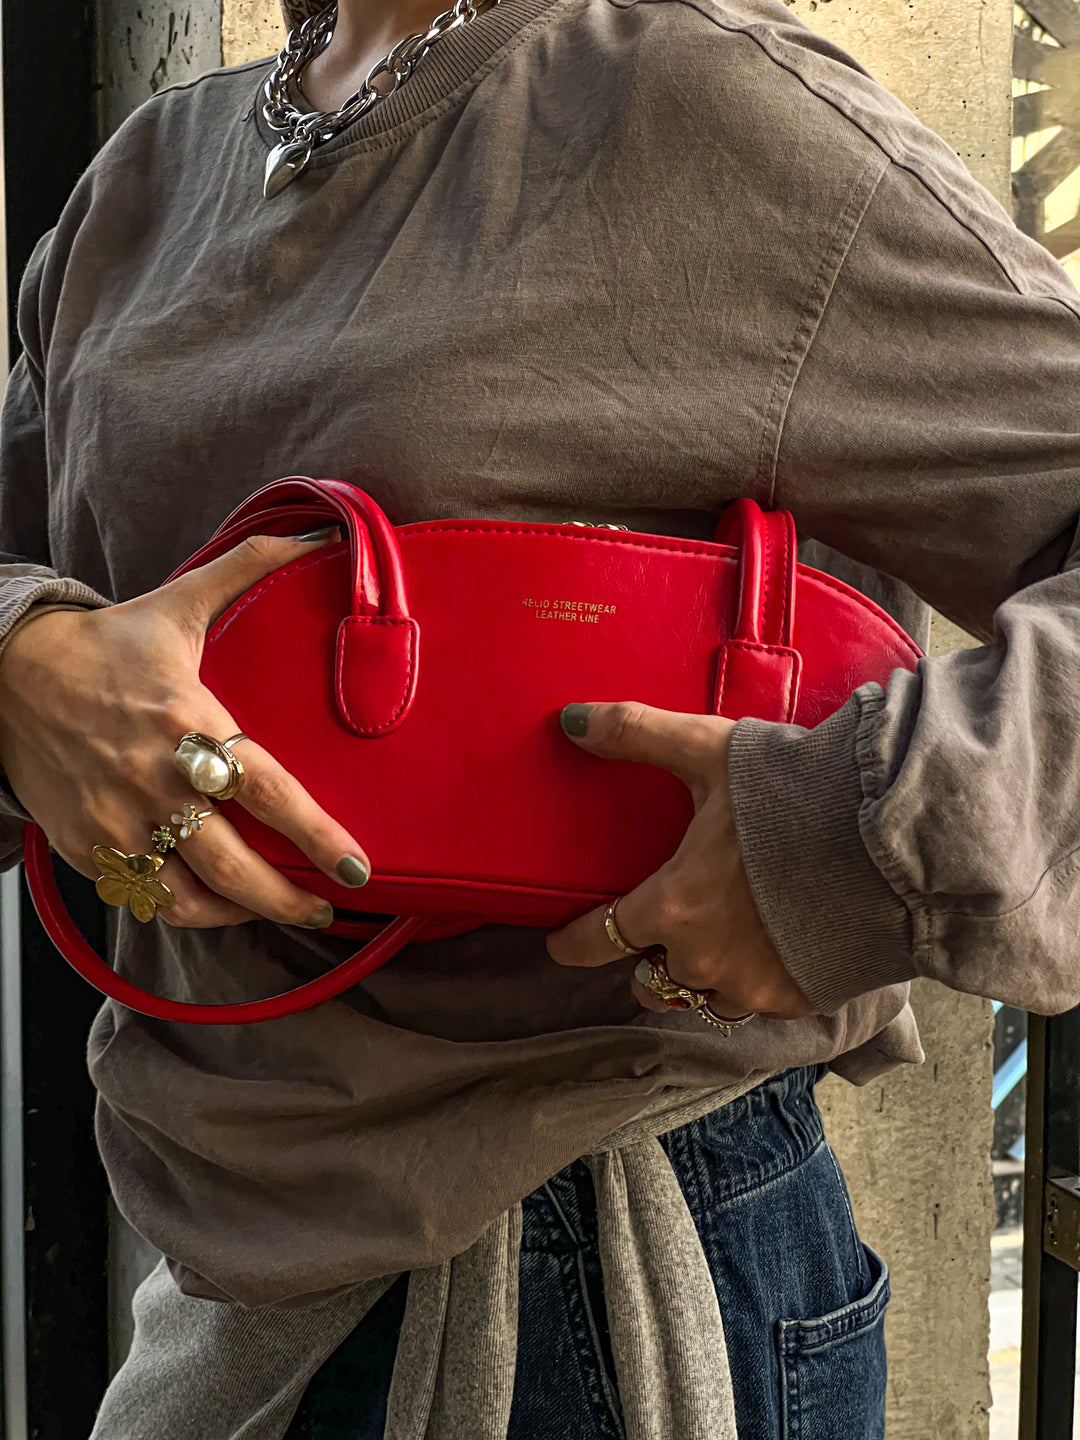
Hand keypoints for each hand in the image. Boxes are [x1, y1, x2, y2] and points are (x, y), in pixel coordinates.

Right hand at [0, 530, 370, 928]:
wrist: (5, 674)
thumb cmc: (107, 643)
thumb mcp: (179, 601)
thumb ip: (250, 568)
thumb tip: (318, 532)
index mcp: (186, 720)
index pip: (269, 791)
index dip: (317, 838)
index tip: (356, 868)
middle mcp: (153, 779)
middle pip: (235, 865)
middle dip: (289, 899)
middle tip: (328, 906)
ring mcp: (116, 820)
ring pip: (190, 897)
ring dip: (243, 913)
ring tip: (280, 908)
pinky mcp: (87, 845)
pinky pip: (148, 897)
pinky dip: (190, 910)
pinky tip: (221, 903)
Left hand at [545, 702, 811, 1019]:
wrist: (890, 835)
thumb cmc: (792, 791)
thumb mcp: (709, 751)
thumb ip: (637, 734)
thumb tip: (572, 719)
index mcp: (674, 907)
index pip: (600, 939)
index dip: (574, 943)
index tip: (561, 945)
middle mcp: (706, 960)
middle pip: (652, 980)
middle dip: (650, 961)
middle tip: (661, 935)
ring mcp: (756, 987)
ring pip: (708, 999)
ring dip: (704, 977)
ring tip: (719, 947)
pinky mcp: (803, 998)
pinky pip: (763, 1005)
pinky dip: (759, 984)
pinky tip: (772, 953)